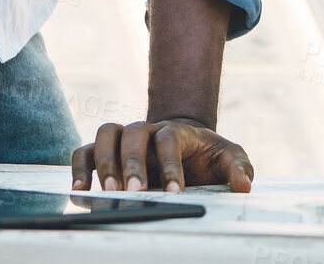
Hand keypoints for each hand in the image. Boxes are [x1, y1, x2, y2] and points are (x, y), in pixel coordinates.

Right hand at [71, 119, 253, 192]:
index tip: (175, 191)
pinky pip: (86, 152)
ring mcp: (125, 138)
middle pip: (134, 132)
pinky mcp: (107, 152)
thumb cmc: (207, 155)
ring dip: (104, 162)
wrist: (188, 147)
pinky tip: (79, 192)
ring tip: (107, 192)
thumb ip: (238, 168)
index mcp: (178, 130)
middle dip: (133, 162)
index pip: (170, 139)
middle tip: (136, 191)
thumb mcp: (229, 158)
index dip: (170, 164)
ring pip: (107, 134)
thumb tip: (243, 186)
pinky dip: (79, 168)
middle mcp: (148, 130)